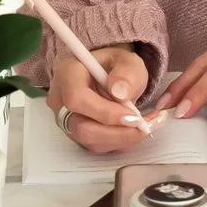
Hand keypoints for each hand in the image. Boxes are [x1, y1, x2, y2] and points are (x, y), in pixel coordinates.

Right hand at [48, 45, 167, 154]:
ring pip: (90, 141)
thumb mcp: (127, 60)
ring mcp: (66, 120)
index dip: (105, 112)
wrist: (108, 74)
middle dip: (117, 132)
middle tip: (144, 126)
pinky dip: (120, 142)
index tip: (134, 115)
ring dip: (122, 139)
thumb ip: (126, 73)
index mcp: (67, 74)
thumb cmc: (115, 66)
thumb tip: (121, 93)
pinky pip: (97, 146)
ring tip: (146, 126)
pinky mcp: (77, 135)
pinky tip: (136, 130)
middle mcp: (60, 100)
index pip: (77, 99)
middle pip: (81, 128)